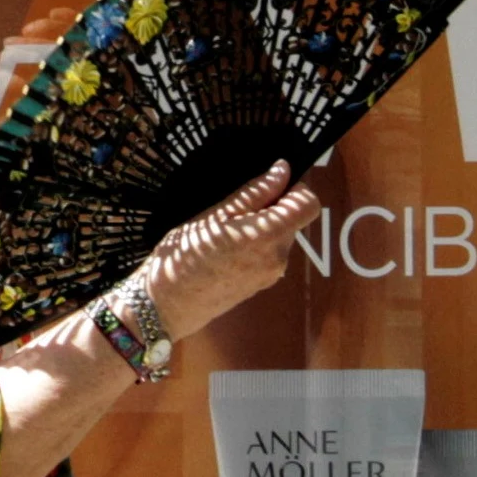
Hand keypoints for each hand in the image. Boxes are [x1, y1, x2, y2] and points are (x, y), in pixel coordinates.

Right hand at [136, 164, 323, 343]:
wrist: (168, 304)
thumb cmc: (185, 256)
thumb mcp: (215, 215)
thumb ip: (254, 193)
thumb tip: (282, 171)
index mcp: (269, 235)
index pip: (308, 204)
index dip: (294, 189)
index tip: (270, 186)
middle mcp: (279, 257)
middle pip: (292, 220)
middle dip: (270, 209)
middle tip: (233, 210)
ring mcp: (271, 274)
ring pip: (278, 237)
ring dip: (260, 228)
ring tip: (223, 232)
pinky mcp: (261, 285)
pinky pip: (267, 255)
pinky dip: (253, 246)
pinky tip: (224, 249)